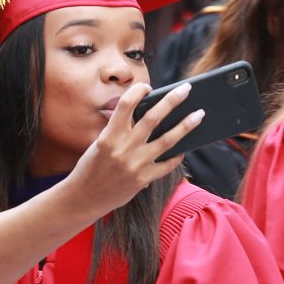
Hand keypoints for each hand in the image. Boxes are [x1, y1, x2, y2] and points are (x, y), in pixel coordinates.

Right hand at [64, 82, 202, 215]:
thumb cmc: (90, 168)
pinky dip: (177, 155)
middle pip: (153, 118)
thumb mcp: (99, 144)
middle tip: (186, 88)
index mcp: (109, 135)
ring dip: (186, 125)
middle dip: (172, 100)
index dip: (138, 91)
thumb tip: (143, 116)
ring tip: (198, 114)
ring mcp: (135, 164)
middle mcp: (123, 148)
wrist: (84, 197)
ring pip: (167, 140)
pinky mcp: (143, 179)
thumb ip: (118, 130)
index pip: (126, 104)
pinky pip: (167, 165)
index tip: (148, 86)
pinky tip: (185, 147)